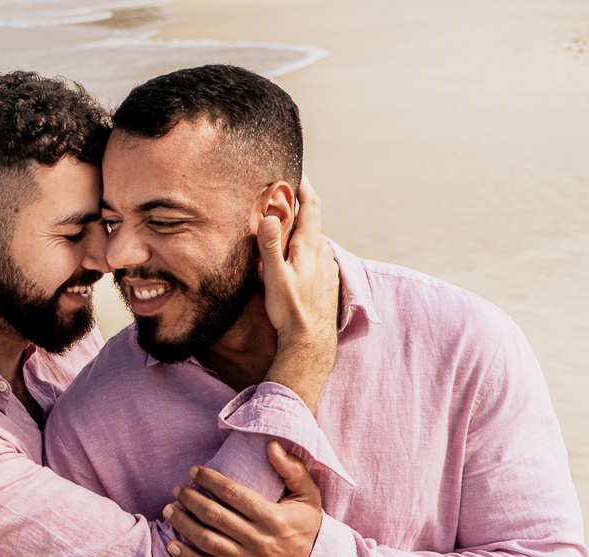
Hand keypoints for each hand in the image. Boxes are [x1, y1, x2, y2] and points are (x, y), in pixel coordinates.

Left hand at [162, 442, 322, 556]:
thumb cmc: (308, 528)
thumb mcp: (308, 497)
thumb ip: (292, 469)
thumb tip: (271, 445)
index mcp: (273, 517)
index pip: (232, 493)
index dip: (209, 479)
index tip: (193, 471)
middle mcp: (259, 540)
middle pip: (214, 515)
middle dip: (190, 499)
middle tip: (177, 489)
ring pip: (207, 541)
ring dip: (183, 524)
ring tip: (168, 510)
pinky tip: (172, 545)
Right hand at [261, 176, 338, 412]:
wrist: (310, 343)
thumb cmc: (290, 311)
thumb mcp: (274, 277)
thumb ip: (270, 246)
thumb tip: (270, 215)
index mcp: (309, 247)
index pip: (311, 206)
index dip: (304, 187)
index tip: (297, 173)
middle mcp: (322, 253)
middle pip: (313, 221)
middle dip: (300, 206)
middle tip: (284, 196)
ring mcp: (327, 268)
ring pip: (314, 240)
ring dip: (301, 230)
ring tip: (285, 227)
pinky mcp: (326, 282)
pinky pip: (316, 257)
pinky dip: (304, 249)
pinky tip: (294, 260)